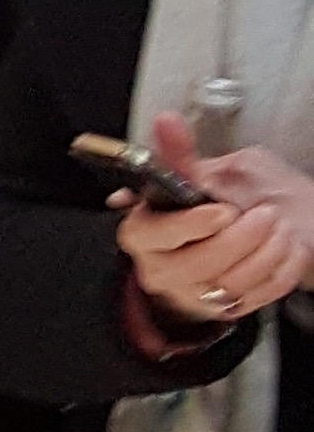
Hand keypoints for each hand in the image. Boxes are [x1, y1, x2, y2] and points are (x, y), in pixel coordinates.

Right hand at [121, 119, 313, 331]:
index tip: (224, 211)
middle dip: (241, 238)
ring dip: (268, 250)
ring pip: (232, 283)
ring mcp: (194, 293)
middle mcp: (163, 267)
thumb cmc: (241, 199)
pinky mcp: (227, 309)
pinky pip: (260, 295)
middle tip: (265, 213)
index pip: (155, 234)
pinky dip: (283, 267)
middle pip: (198, 264)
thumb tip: (164, 121)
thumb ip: (184, 155)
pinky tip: (286, 247)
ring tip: (279, 226)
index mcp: (145, 231)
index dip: (191, 225)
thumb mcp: (213, 171)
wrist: (284, 226)